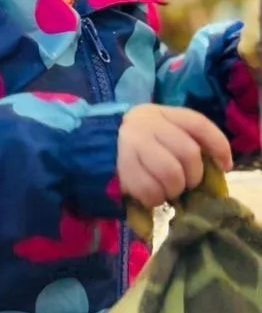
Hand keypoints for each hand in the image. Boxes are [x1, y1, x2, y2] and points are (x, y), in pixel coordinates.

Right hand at [117, 103, 231, 211]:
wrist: (88, 150)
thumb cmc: (134, 147)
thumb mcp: (158, 133)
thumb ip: (184, 142)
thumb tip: (216, 167)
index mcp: (160, 113)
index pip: (198, 124)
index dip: (218, 146)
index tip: (224, 166)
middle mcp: (145, 124)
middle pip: (188, 152)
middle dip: (193, 176)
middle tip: (186, 184)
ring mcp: (131, 144)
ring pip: (171, 173)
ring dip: (174, 189)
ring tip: (167, 191)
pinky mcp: (120, 167)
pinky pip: (149, 190)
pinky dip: (154, 199)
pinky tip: (150, 196)